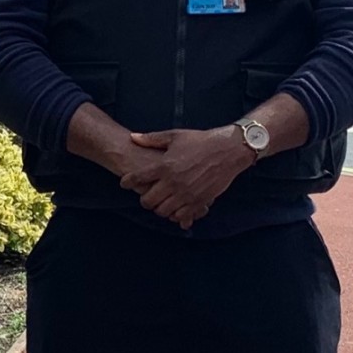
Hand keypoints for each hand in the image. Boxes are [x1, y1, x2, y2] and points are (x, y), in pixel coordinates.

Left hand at [120, 127, 254, 229]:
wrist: (228, 150)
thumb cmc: (201, 141)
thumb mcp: (175, 136)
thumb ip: (152, 139)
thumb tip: (133, 137)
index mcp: (164, 165)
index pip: (138, 178)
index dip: (127, 182)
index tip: (125, 183)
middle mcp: (173, 182)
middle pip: (148, 201)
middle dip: (145, 200)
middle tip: (146, 196)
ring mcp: (186, 194)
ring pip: (163, 211)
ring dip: (159, 208)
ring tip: (162, 202)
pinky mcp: (198, 201)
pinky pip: (181, 216)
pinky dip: (175, 215)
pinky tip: (176, 208)